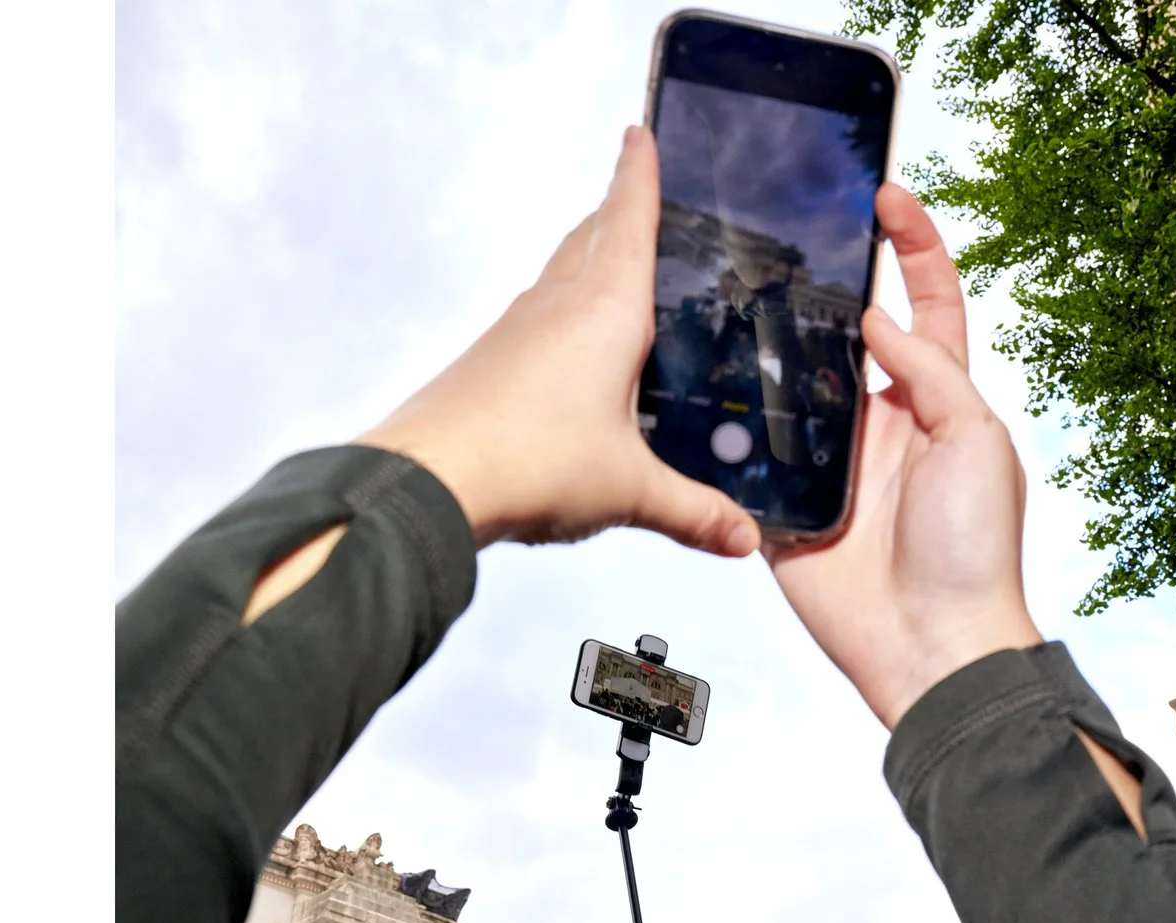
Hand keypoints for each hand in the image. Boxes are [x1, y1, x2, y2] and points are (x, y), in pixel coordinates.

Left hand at [357, 127, 761, 557]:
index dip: (640, 172)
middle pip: (590, 236)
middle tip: (637, 197)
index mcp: (606, 307)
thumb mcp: (630, 489)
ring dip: (586, 262)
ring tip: (614, 271)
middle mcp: (558, 303)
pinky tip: (572, 353)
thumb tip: (744, 537)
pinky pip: (535, 322)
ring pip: (559, 275)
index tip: (641, 132)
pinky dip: (560, 317)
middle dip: (616, 212)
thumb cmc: (532, 460)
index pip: (629, 216)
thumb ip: (692, 511)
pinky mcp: (490, 363)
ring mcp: (517, 330)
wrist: (432, 481)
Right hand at [763, 185, 1041, 729]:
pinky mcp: (784, 506)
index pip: (926, 304)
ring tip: (729, 298)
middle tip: (780, 236)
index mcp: (934, 399)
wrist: (932, 646)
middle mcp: (878, 422)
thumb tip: (875, 318)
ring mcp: (829, 463)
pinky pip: (747, 455)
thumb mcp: (973, 439)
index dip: (912, 246)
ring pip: (785, 385)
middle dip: (816, 283)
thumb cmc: (974, 549)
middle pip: (841, 334)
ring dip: (762, 348)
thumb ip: (927, 372)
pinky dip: (725, 428)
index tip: (885, 195)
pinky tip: (699, 387)